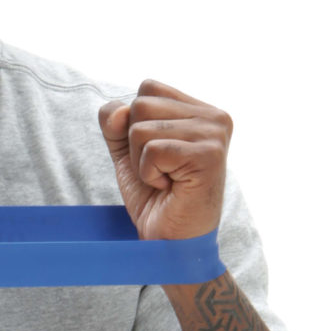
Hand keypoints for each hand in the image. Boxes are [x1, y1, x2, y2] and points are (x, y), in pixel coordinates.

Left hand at [97, 79, 230, 242]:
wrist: (171, 242)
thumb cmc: (156, 199)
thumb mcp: (128, 153)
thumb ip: (116, 123)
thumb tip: (118, 111)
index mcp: (200, 109)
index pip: (148, 88)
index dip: (134, 124)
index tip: (156, 156)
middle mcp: (213, 116)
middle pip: (141, 103)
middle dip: (135, 145)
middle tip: (160, 171)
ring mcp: (214, 134)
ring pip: (141, 128)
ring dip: (142, 162)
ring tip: (166, 180)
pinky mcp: (208, 154)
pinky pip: (152, 150)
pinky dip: (149, 174)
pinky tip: (169, 187)